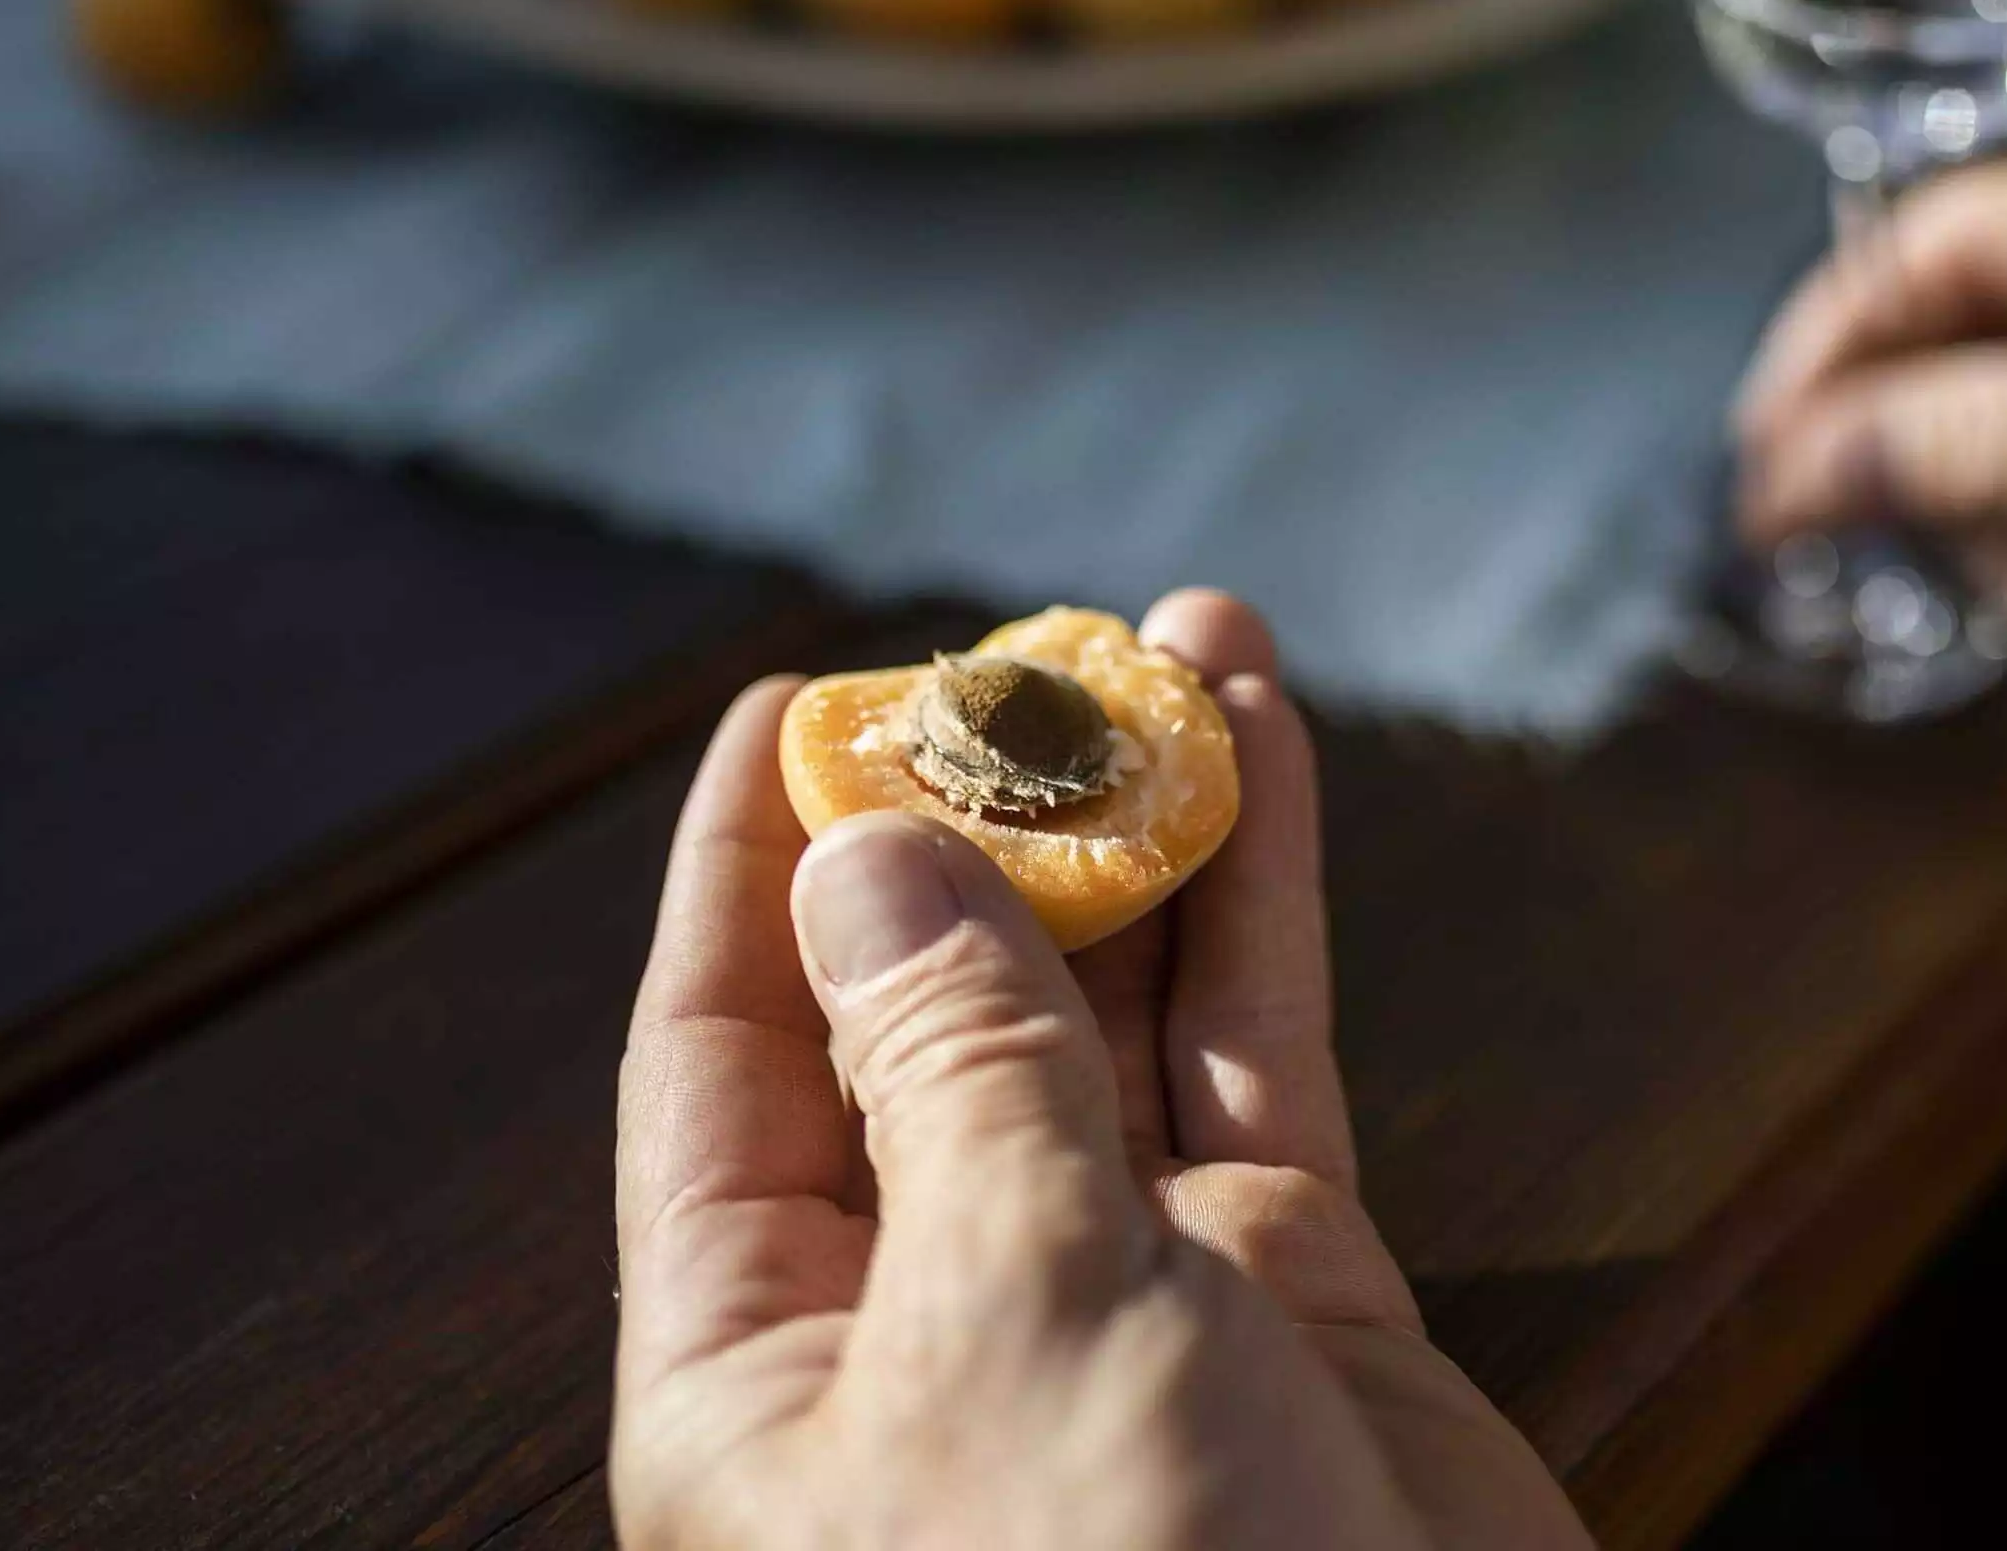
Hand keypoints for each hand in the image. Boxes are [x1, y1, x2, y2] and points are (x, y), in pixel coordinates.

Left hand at [612, 591, 1587, 1549]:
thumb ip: (952, 1070)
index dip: (755, 874)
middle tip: (1029, 652)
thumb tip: (866, 858)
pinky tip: (1261, 744)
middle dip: (977, 818)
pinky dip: (1260, 895)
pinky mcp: (1284, 1293)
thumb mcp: (1010, 1316)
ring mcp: (1117, 1297)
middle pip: (926, 1006)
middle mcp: (930, 1318)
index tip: (798, 701)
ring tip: (1172, 641)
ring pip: (1110, 1004)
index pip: (722, 1066)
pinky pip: (1250, 1050)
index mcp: (771, 1365)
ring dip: (1140, 822)